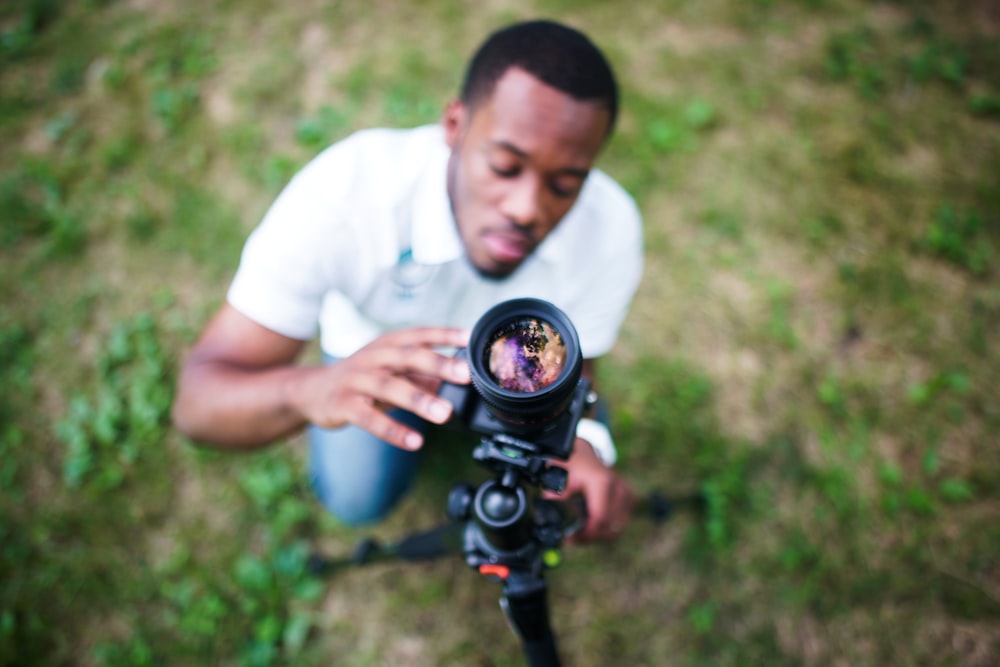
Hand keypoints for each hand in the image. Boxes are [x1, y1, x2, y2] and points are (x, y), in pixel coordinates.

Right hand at [290, 327, 470, 449]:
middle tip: (465, 376)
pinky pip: (369, 418)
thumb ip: (422, 373)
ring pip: (389, 386)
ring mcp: (356, 380)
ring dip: (419, 399)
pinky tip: (414, 441)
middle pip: (407, 357)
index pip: (419, 335)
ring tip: (445, 414)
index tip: (470, 338)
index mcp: (387, 344)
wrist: (310, 390)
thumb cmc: (361, 378)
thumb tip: (458, 376)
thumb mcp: (392, 370)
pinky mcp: (343, 404)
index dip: (444, 335)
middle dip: (438, 364)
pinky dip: (392, 430)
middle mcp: (372, 357)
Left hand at [546, 437, 633, 542]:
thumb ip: (555, 499)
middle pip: (610, 526)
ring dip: (599, 535)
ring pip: (617, 527)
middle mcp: (617, 486)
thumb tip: (553, 519)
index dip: (586, 533)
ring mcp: (625, 491)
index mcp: (601, 482)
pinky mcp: (628, 497)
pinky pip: (620, 522)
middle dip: (591, 537)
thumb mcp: (557, 479)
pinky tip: (592, 526)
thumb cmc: (569, 465)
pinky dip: (607, 528)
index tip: (572, 538)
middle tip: (573, 539)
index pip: (600, 518)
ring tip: (581, 533)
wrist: (581, 453)